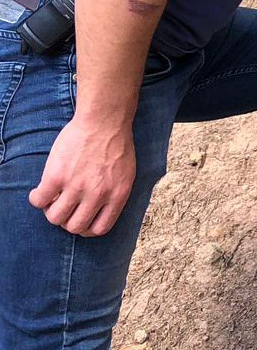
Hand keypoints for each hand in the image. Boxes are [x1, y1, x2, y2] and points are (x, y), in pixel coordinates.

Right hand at [29, 115, 135, 236]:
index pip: (99, 229)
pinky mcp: (57, 176)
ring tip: (53, 198)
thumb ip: (114, 194)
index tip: (80, 219)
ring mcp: (76, 186)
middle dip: (67, 220)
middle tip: (64, 207)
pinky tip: (41, 190)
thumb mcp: (127, 173)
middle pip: (75, 227)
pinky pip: (39, 200)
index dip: (86, 228)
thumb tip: (101, 213)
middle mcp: (97, 195)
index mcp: (117, 195)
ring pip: (55, 217)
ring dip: (51, 211)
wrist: (105, 120)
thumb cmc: (116, 144)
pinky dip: (37, 199)